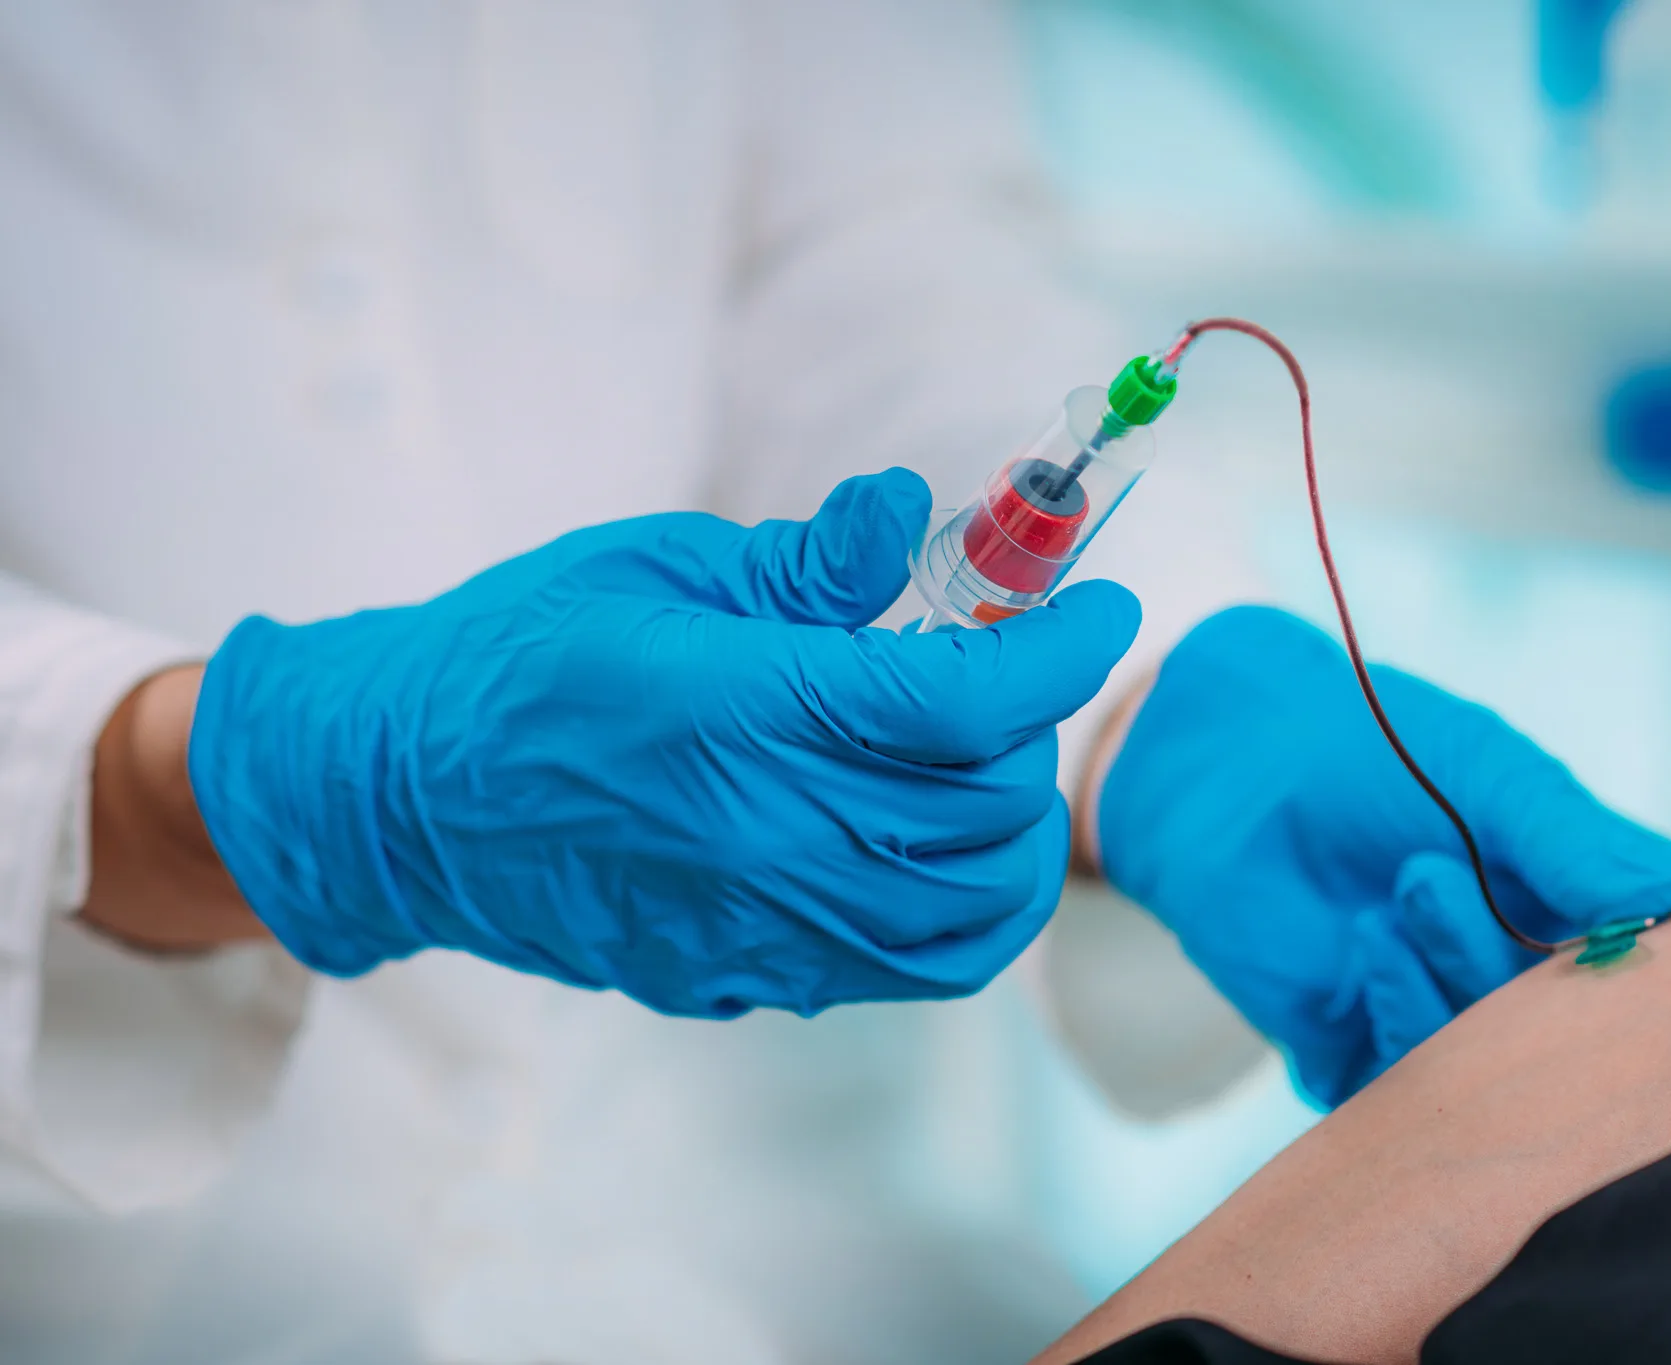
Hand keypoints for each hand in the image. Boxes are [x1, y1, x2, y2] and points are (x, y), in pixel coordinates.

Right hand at [187, 470, 1139, 1015]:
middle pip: (984, 814)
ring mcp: (750, 921)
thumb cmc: (518, 655)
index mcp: (733, 705)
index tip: (1104, 605)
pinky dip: (961, 909)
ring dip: (1015, 834)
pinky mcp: (738, 973)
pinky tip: (927, 842)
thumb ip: (806, 561)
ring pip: (969, 915)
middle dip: (1032, 734)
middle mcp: (756, 831)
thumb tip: (912, 512)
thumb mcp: (657, 567)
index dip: (1061, 651)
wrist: (395, 797)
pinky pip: (904, 966)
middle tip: (1007, 677)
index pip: (958, 704)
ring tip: (984, 768)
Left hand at [1097, 606, 1670, 1106]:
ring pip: (1499, 1068)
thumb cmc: (1372, 751)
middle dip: (1551, 980)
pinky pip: (1411, 1090)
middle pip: (1582, 1036)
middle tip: (1506, 901)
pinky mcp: (1362, 1059)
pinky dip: (1405, 1017)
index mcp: (1574, 910)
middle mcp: (1520, 980)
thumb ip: (1576, 841)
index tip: (1639, 933)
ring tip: (1418, 880)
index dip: (1654, 966)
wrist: (1230, 766)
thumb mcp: (1494, 778)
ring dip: (1464, 974)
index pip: (1653, 968)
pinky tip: (1370, 941)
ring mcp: (1444, 1024)